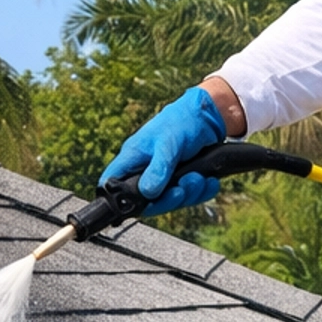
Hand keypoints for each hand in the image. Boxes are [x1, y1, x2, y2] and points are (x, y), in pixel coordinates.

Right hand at [99, 85, 226, 215]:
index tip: (139, 205)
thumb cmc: (181, 121)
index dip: (116, 200)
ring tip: (198, 178)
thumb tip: (148, 192)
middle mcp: (144, 170)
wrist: (209, 117)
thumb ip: (157, 169)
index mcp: (132, 159)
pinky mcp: (181, 180)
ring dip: (188, 194)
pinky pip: (188, 197)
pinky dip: (201, 192)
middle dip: (168, 200)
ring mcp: (163, 177)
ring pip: (169, 201)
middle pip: (146, 202)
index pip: (112, 183)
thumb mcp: (168, 144)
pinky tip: (209, 182)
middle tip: (181, 190)